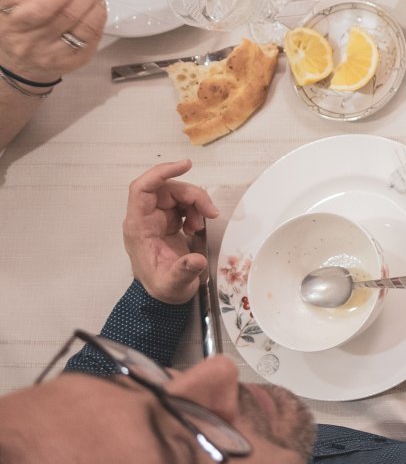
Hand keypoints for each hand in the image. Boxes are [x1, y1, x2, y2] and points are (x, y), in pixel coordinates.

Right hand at [0, 0, 104, 82]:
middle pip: (68, 16)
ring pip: (86, 29)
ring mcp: (56, 55)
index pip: (40, 10)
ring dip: (96, 8)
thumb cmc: (17, 30)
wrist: (20, 64)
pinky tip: (96, 13)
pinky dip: (99, 21)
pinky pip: (94, 39)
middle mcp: (35, 44)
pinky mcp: (74, 61)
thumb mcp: (6, 7)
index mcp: (15, 27)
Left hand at [123, 160, 219, 304]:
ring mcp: (155, 218)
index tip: (185, 166)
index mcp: (138, 228)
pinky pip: (182, 203)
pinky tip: (197, 226)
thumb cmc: (164, 289)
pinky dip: (195, 209)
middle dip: (192, 195)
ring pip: (177, 194)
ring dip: (196, 203)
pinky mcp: (166, 221)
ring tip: (204, 223)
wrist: (163, 296)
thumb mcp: (173, 285)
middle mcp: (144, 218)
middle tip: (210, 212)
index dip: (160, 173)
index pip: (142, 189)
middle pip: (166, 189)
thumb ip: (183, 272)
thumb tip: (196, 260)